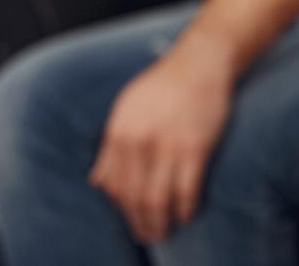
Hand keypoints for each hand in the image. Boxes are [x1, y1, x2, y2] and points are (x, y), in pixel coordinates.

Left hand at [89, 41, 231, 242]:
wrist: (200, 61)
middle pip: (134, 198)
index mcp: (119, 133)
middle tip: (148, 236)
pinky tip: (187, 215)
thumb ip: (111, 146)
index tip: (132, 220)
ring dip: (160, 223)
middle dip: (140, 223)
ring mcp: (167, 145)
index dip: (122, 210)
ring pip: (157, 199)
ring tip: (165, 232)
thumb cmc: (164, 85)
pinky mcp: (195, 147)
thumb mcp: (126, 109)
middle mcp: (139, 141)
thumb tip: (98, 182)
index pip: (114, 186)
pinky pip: (187, 189)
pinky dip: (186, 208)